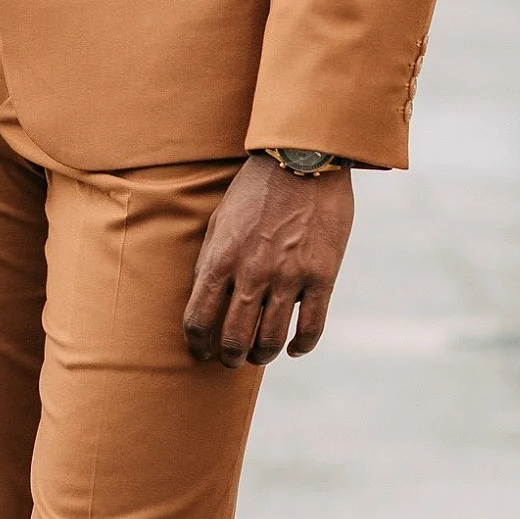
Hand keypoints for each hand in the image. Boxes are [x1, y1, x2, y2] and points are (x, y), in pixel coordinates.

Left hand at [183, 154, 354, 367]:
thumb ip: (210, 258)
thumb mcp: (220, 218)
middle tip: (231, 360)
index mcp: (221, 257)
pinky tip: (293, 348)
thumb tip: (201, 296)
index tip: (201, 351)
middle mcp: (252, 272)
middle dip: (228, 357)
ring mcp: (289, 276)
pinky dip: (300, 346)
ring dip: (261, 356)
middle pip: (233, 338)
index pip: (198, 318)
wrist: (303, 158)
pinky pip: (311, 328)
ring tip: (259, 355)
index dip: (197, 344)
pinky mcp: (322, 276)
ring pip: (270, 339)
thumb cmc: (257, 188)